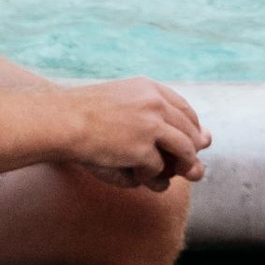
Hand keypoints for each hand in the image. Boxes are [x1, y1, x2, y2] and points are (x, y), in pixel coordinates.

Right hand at [57, 77, 210, 190]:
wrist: (62, 121)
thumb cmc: (86, 114)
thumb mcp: (123, 102)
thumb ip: (156, 116)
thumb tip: (203, 139)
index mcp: (149, 88)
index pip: (185, 110)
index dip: (192, 129)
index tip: (190, 144)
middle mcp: (155, 103)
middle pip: (190, 132)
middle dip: (190, 153)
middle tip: (187, 169)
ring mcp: (151, 125)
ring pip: (184, 152)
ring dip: (179, 167)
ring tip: (165, 176)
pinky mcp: (142, 148)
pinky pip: (157, 170)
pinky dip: (148, 177)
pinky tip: (133, 174)